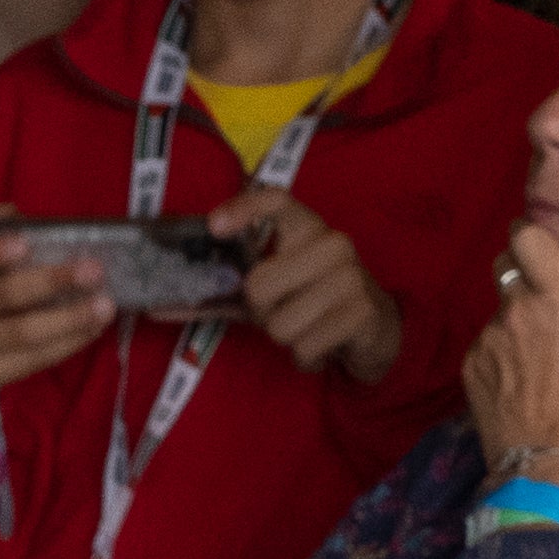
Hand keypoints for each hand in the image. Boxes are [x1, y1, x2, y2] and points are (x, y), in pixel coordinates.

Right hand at [0, 217, 105, 412]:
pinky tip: (91, 329)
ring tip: (104, 306)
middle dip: (51, 281)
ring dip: (70, 318)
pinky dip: (67, 343)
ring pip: (23, 333)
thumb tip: (12, 214)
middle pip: (1, 295)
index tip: (26, 244)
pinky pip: (31, 360)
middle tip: (93, 270)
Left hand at [220, 182, 395, 383]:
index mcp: (308, 227)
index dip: (243, 208)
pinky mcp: (362, 312)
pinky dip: (305, 357)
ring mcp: (351, 277)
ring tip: (306, 328)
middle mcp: (333, 244)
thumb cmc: (316, 300)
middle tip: (282, 312)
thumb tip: (182, 304)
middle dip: (260, 313)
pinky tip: (322, 345)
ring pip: (280, 324)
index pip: (277, 201)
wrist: (376, 327)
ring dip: (285, 338)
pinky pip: (304, 347)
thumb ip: (240, 284)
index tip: (215, 227)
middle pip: (259, 286)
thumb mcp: (283, 282)